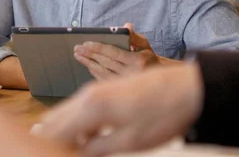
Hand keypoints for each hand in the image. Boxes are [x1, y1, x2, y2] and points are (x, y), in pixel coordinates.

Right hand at [34, 63, 203, 156]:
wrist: (188, 89)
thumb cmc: (161, 115)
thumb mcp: (129, 142)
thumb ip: (96, 149)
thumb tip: (78, 154)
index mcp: (89, 108)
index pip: (53, 133)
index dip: (50, 150)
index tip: (55, 156)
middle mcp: (86, 95)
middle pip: (54, 121)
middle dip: (53, 141)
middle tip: (63, 153)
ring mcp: (95, 91)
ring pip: (66, 114)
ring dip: (66, 134)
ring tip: (78, 150)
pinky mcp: (105, 91)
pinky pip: (80, 109)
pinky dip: (77, 126)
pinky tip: (89, 139)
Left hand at [73, 23, 160, 79]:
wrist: (155, 80)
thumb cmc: (147, 58)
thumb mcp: (144, 45)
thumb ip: (134, 36)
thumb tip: (126, 26)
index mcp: (138, 61)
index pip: (114, 53)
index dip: (99, 48)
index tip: (86, 44)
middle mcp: (132, 74)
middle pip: (106, 63)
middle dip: (90, 54)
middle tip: (77, 48)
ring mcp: (125, 85)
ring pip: (103, 73)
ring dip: (88, 63)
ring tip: (78, 56)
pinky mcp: (120, 91)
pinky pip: (103, 81)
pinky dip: (94, 72)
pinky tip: (87, 65)